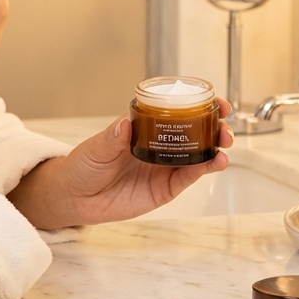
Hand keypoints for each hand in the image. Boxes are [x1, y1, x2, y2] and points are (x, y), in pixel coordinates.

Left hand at [8, 99, 234, 228]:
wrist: (74, 198)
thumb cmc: (83, 166)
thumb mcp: (96, 148)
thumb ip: (111, 139)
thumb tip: (124, 125)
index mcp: (145, 128)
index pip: (177, 111)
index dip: (199, 105)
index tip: (215, 101)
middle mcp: (159, 145)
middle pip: (195, 133)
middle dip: (215, 128)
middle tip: (224, 127)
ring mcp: (163, 167)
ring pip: (197, 156)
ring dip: (214, 150)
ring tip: (224, 148)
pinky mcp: (164, 189)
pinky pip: (187, 178)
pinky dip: (202, 170)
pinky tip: (212, 164)